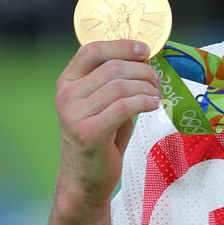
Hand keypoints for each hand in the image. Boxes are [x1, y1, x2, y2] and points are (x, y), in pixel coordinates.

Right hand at [54, 39, 162, 207]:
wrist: (85, 178)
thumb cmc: (99, 139)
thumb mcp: (102, 105)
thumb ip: (114, 83)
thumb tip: (144, 61)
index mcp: (67, 82)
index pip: (92, 51)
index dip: (121, 46)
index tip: (145, 50)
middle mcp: (66, 96)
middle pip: (112, 68)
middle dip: (142, 71)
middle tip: (157, 81)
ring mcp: (75, 115)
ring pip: (120, 87)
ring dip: (146, 88)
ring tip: (157, 96)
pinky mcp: (89, 133)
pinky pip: (124, 107)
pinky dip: (144, 102)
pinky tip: (153, 105)